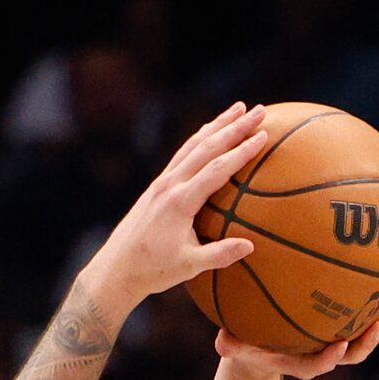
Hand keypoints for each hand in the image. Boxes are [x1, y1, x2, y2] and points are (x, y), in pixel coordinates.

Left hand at [79, 101, 268, 317]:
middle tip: (260, 110)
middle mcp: (169, 185)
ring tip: (239, 108)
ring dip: (217, 125)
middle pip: (206, 147)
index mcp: (179, 202)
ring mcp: (161, 183)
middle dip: (234, 126)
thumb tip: (250, 246)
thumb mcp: (188, 267)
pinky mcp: (156, 186)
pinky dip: (199, 139)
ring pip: (192, 145)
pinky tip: (211, 131)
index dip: (241, 151)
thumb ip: (219, 255)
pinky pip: (182, 155)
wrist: (115, 270)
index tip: (263, 135)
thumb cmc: (152, 271)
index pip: (216, 169)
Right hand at [216, 288, 378, 379]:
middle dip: (369, 341)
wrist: (262, 347)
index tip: (339, 345)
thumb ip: (230, 345)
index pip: (317, 365)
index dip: (329, 358)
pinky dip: (377, 296)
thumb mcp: (234, 346)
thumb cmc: (248, 344)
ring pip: (366, 331)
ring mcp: (336, 338)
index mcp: (300, 361)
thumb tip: (221, 339)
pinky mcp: (342, 324)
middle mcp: (323, 352)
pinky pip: (362, 310)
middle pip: (353, 352)